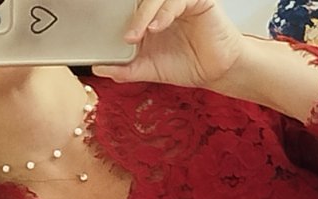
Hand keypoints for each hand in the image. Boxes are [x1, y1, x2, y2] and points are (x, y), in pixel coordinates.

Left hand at [93, 0, 247, 89]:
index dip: (114, 16)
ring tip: (137, 36)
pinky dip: (163, 13)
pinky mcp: (196, 0)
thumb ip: (126, 69)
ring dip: (142, 16)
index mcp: (148, 16)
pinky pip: (175, 1)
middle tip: (125, 38)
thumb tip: (100, 70)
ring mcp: (177, 1)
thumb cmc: (189, 65)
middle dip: (127, 17)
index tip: (103, 33)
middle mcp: (161, 5)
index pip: (126, 8)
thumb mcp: (150, 69)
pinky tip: (157, 28)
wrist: (218, 72)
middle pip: (137, 1)